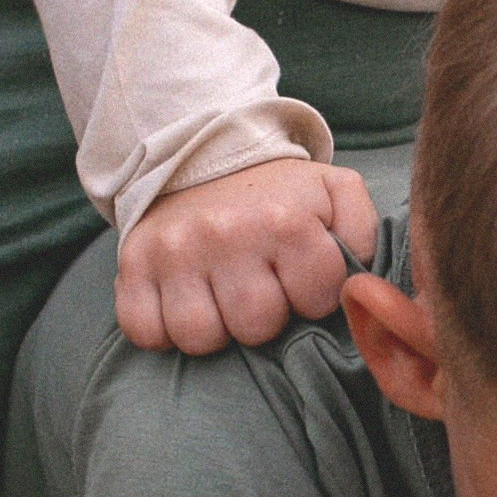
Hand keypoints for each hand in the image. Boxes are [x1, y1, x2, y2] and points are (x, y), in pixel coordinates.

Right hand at [115, 158, 378, 356]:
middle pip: (256, 325)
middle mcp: (226, 234)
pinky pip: (145, 331)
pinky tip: (185, 303)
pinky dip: (163, 329)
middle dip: (265, 316)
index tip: (301, 278)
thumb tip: (363, 283)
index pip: (317, 300)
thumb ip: (363, 231)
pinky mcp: (133, 265)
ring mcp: (175, 251)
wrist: (199, 158)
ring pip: (199, 337)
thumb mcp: (334, 192)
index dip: (315, 296)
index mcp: (283, 220)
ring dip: (215, 328)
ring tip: (222, 299)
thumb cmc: (276, 194)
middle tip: (260, 288)